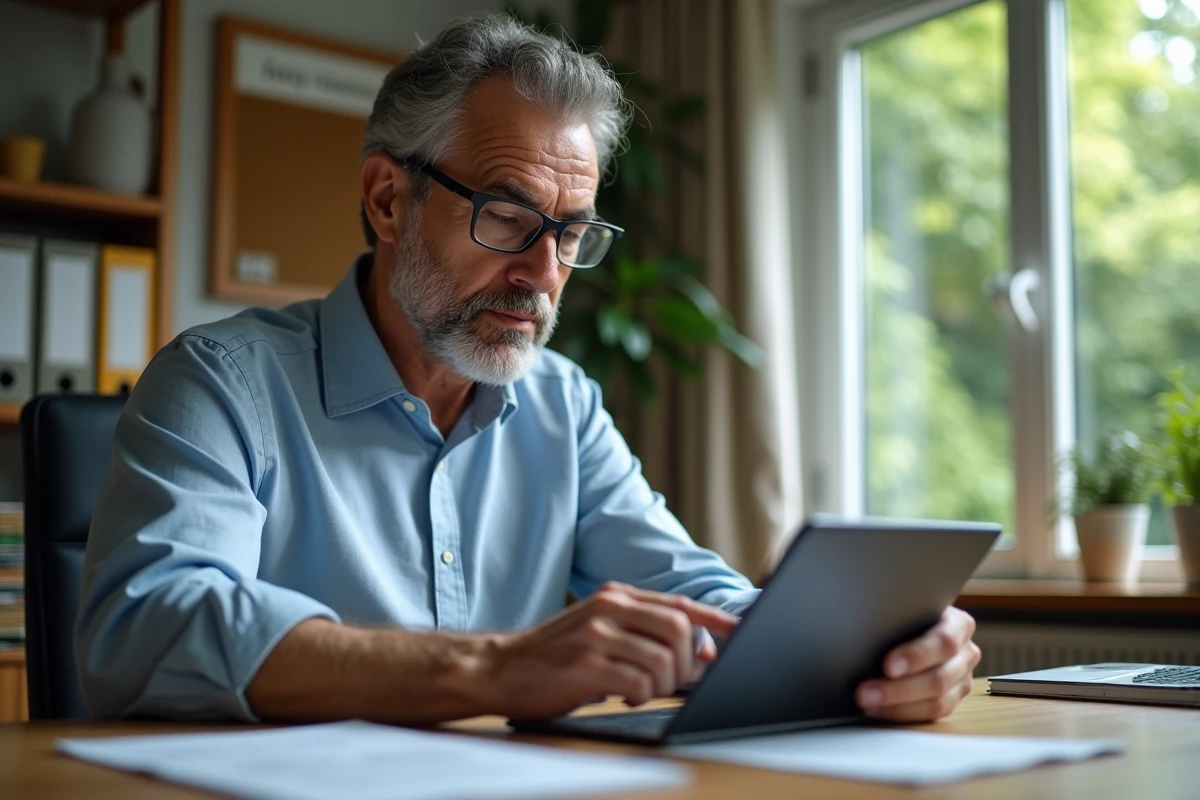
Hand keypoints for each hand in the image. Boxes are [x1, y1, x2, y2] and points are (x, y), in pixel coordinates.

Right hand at [482, 582, 737, 718]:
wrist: (498, 667)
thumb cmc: (555, 656)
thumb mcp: (600, 631)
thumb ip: (645, 635)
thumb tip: (703, 657)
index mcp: (617, 596)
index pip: (680, 604)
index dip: (715, 620)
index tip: (740, 633)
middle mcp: (610, 608)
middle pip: (680, 630)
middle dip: (688, 663)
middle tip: (672, 682)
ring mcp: (597, 634)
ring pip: (663, 660)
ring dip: (663, 685)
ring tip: (642, 692)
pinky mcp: (586, 664)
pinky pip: (638, 683)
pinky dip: (642, 696)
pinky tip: (625, 697)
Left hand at [855, 606, 979, 722]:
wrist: (914, 626)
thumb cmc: (907, 614)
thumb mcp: (906, 608)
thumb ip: (897, 619)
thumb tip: (866, 630)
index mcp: (959, 625)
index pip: (944, 642)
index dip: (916, 655)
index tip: (887, 665)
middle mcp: (966, 654)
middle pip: (940, 678)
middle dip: (899, 688)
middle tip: (865, 692)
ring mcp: (962, 680)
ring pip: (937, 702)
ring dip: (897, 706)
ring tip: (867, 703)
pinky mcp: (952, 700)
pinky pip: (930, 716)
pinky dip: (901, 714)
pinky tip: (877, 709)